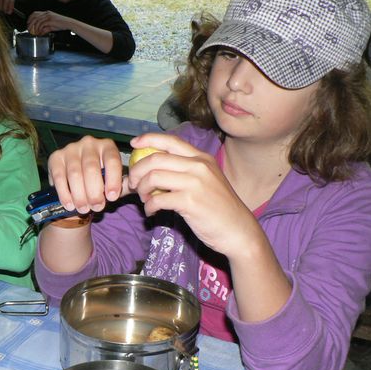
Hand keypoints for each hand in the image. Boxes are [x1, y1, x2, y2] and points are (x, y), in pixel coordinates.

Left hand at [26, 11, 68, 35]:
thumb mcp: (52, 25)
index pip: (35, 13)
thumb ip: (45, 28)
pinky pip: (42, 25)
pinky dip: (40, 29)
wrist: (68, 23)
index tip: (28, 23)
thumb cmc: (61, 24)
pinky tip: (39, 33)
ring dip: (35, 27)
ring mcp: (48, 16)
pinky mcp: (50, 20)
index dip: (30, 18)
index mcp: (46, 13)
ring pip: (37, 21)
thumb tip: (40, 33)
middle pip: (35, 17)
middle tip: (29, 29)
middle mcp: (46, 13)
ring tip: (34, 32)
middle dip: (30, 23)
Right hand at [47, 136, 124, 213]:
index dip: (113, 180)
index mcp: (107, 146)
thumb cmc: (100, 181)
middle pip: (91, 168)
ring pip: (74, 174)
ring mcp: (71, 149)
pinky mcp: (55, 157)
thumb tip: (135, 186)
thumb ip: (124, 184)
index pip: (112, 160)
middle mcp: (89, 143)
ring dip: (79, 195)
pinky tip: (69, 204)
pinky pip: (59, 177)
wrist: (78, 182)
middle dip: (94, 191)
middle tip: (97, 207)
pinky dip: (64, 193)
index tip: (112, 198)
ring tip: (84, 209)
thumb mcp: (114, 181)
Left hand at [126, 133, 257, 256]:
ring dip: (141, 189)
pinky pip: (158, 199)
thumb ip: (183, 172)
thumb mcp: (205, 181)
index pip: (171, 141)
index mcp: (201, 158)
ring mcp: (195, 183)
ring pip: (153, 177)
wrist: (238, 230)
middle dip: (137, 170)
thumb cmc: (218, 207)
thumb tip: (151, 170)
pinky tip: (151, 212)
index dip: (148, 139)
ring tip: (144, 199)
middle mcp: (198, 166)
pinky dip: (149, 206)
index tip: (133, 144)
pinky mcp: (190, 202)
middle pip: (155, 159)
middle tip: (132, 183)